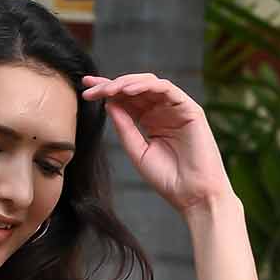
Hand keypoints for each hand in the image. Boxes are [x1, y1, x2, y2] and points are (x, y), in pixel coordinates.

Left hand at [81, 73, 236, 215]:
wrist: (193, 195)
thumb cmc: (168, 179)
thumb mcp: (138, 152)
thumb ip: (124, 128)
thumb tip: (109, 103)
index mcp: (150, 121)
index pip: (126, 101)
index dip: (106, 93)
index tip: (85, 90)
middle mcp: (162, 111)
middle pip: (134, 88)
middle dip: (111, 85)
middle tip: (91, 88)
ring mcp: (176, 108)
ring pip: (149, 84)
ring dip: (126, 83)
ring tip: (108, 88)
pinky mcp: (189, 108)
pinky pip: (166, 89)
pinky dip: (147, 86)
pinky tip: (128, 90)